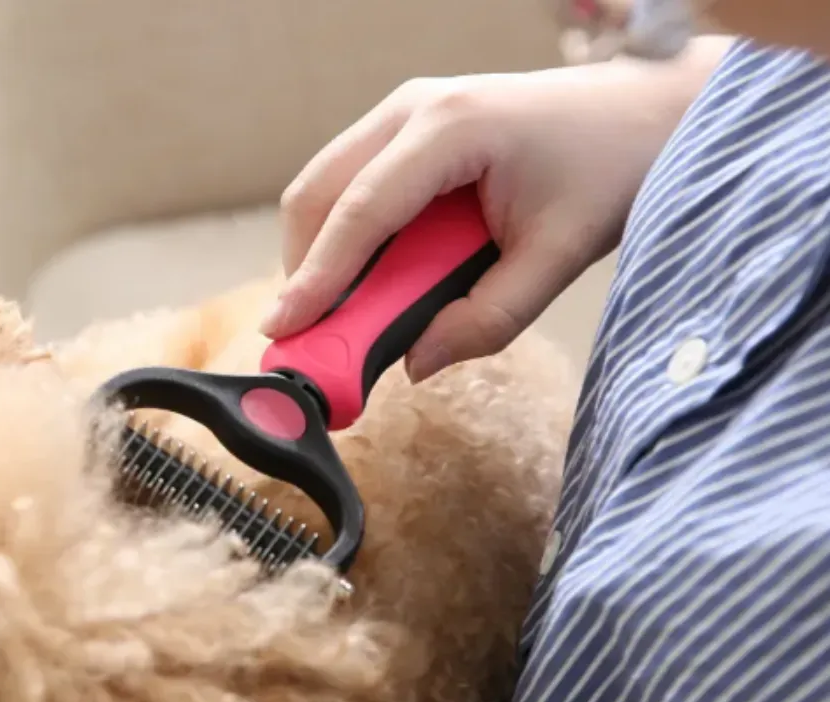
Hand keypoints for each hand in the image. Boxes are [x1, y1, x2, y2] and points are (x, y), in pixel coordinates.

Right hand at [260, 36, 730, 382]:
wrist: (645, 113)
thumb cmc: (610, 170)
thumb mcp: (556, 259)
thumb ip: (487, 320)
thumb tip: (415, 363)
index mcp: (452, 129)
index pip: (361, 212)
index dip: (317, 277)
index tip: (285, 329)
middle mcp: (415, 109)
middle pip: (318, 191)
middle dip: (304, 267)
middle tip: (309, 334)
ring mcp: (408, 111)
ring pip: (326, 184)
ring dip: (319, 251)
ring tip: (339, 313)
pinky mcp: (411, 128)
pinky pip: (352, 181)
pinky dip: (345, 234)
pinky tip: (368, 275)